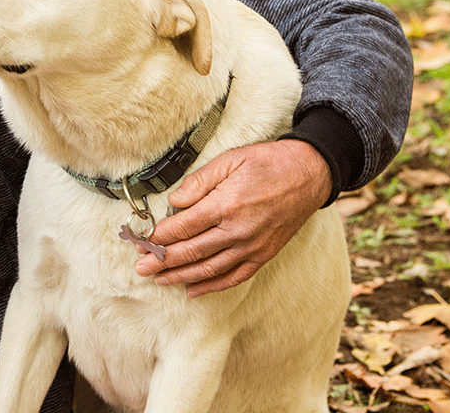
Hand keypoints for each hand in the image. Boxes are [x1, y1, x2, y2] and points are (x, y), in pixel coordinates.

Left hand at [133, 139, 332, 297]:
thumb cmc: (267, 163)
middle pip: (191, 251)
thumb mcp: (229, 160)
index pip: (183, 227)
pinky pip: (234, 276)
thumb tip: (174, 201)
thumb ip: (199, 182)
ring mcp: (252, 246)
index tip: (142, 241)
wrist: (308, 174)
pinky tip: (193, 289)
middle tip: (141, 267)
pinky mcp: (264, 254)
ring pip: (209, 268)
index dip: (159, 237)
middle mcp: (238, 230)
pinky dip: (212, 285)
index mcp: (226, 205)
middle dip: (163, 260)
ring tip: (159, 279)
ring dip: (181, 276)